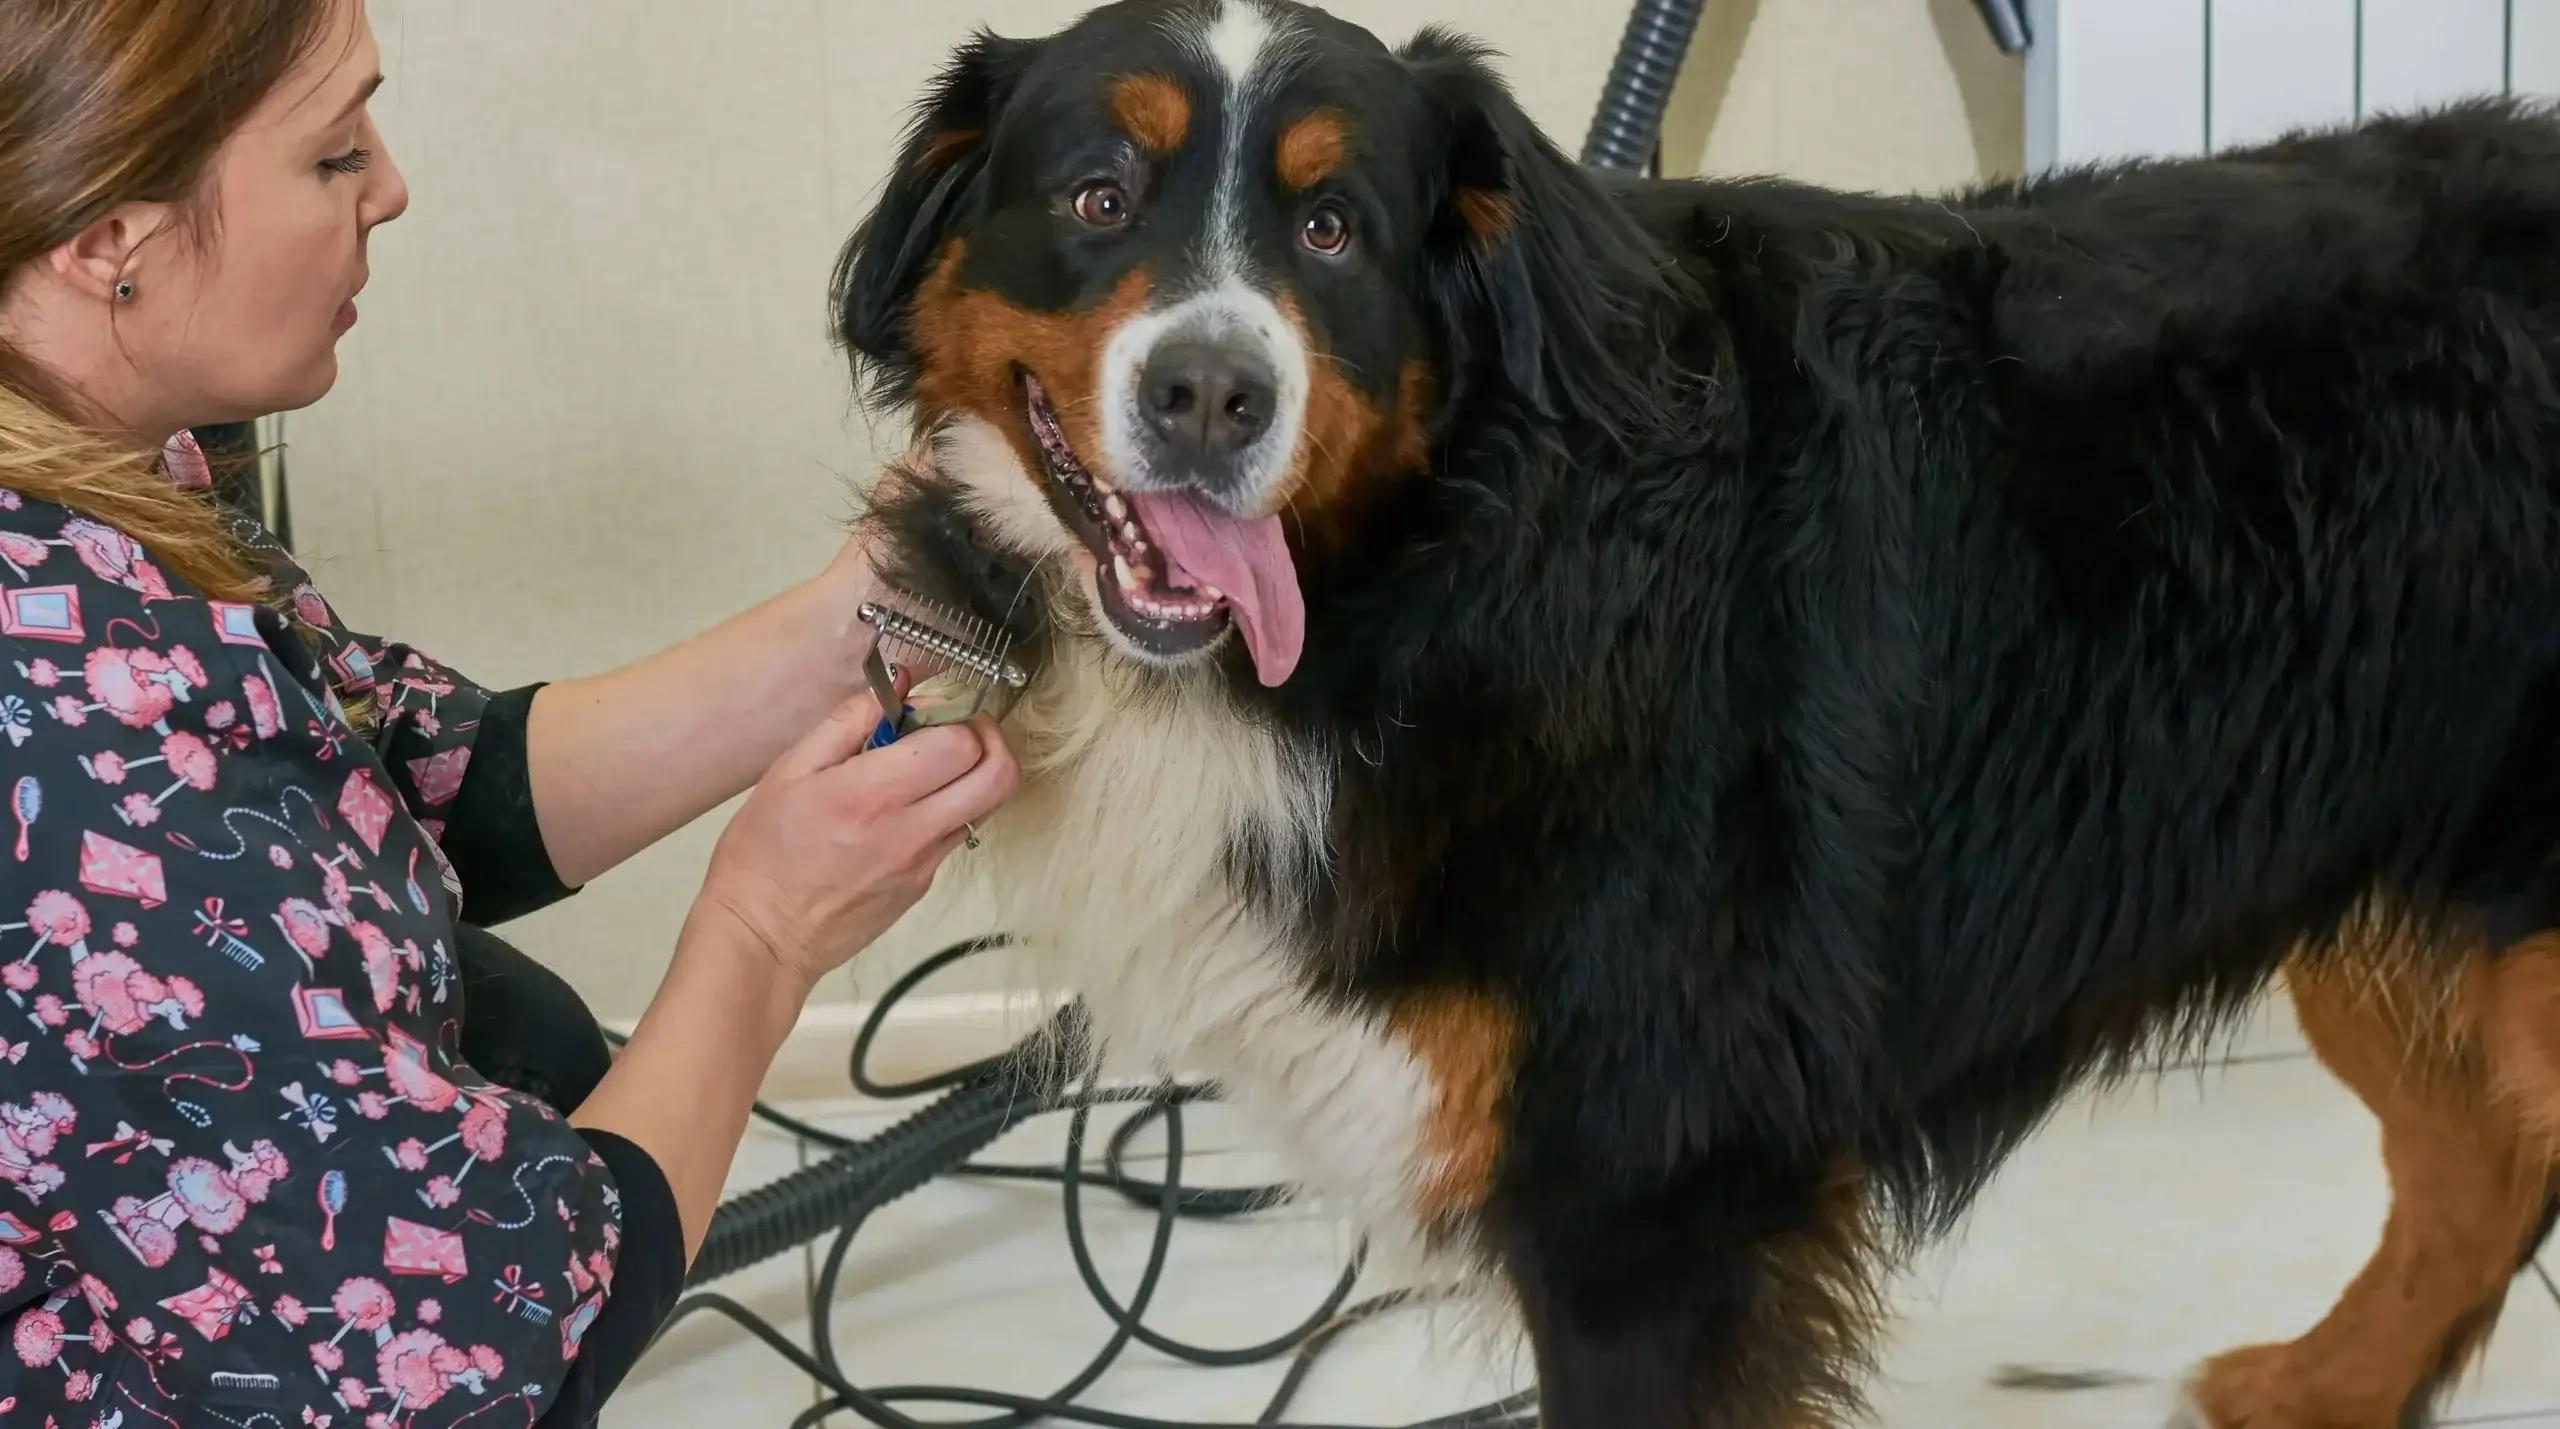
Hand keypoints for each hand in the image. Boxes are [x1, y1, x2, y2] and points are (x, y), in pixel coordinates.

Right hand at [688, 683, 1018, 994]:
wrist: (764, 937)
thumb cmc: (764, 857)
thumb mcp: (789, 772)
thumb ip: (848, 721)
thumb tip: (897, 686)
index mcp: (872, 795)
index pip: (960, 743)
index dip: (954, 716)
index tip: (927, 711)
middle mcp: (910, 830)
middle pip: (999, 775)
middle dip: (989, 741)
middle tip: (957, 731)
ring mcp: (924, 863)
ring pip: (987, 806)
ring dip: (973, 775)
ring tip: (930, 768)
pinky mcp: (924, 884)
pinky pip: (958, 834)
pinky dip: (948, 808)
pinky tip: (908, 806)